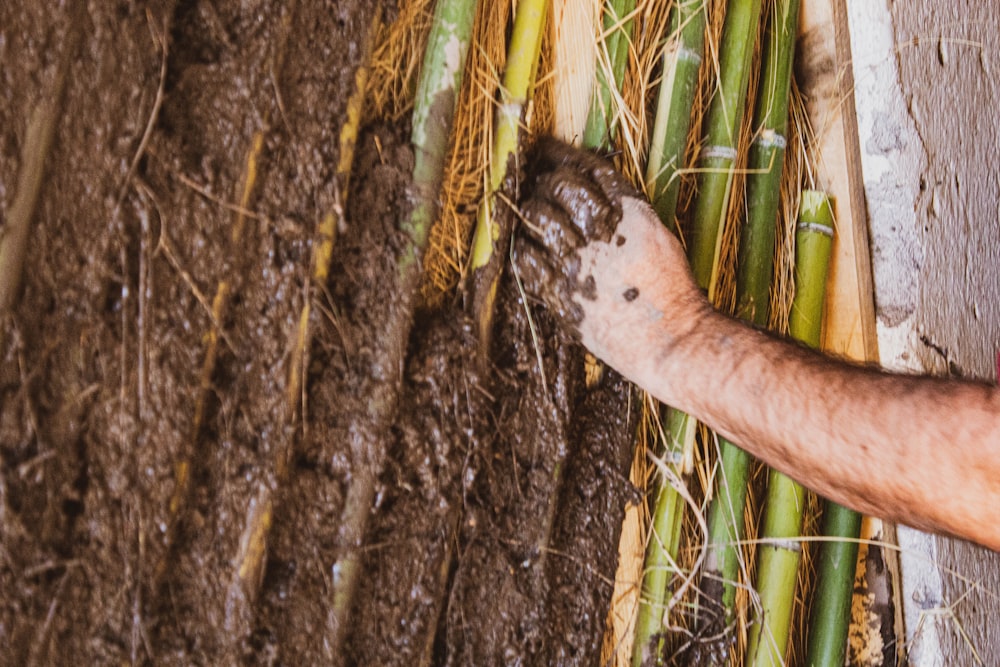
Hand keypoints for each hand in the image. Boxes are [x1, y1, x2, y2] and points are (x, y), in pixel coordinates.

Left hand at [513, 137, 707, 380]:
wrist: (671, 339)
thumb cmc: (672, 293)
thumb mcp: (659, 237)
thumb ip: (628, 213)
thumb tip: (598, 193)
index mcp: (632, 214)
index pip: (590, 169)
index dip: (563, 155)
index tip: (548, 150)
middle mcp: (603, 232)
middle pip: (560, 187)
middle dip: (546, 181)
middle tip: (540, 185)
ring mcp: (579, 263)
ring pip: (538, 216)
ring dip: (532, 209)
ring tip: (533, 212)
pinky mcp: (562, 294)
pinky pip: (527, 258)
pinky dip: (523, 247)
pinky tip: (528, 247)